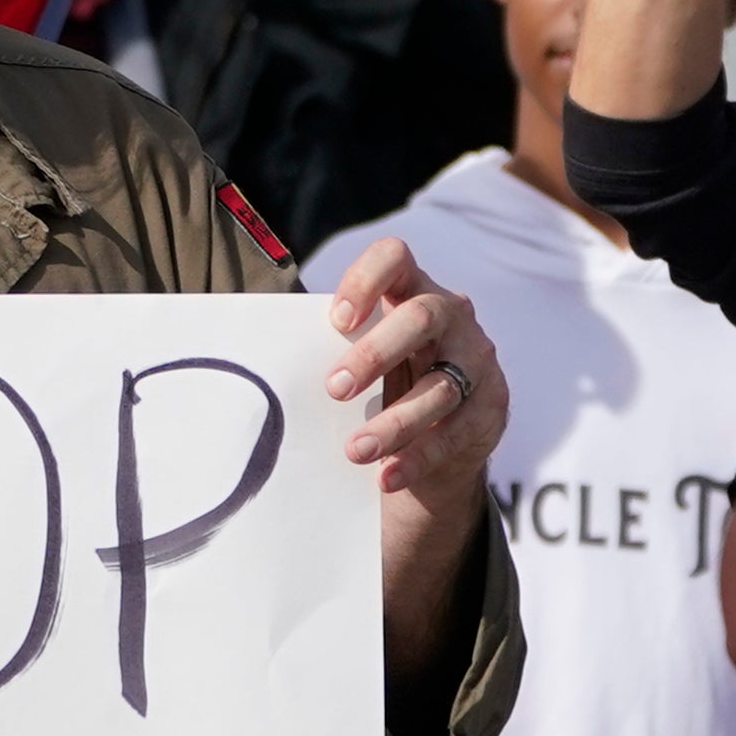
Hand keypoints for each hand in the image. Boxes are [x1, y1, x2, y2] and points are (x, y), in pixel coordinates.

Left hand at [327, 235, 506, 700]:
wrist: (437, 440)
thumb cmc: (379, 385)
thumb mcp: (357, 357)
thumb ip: (325, 346)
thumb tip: (246, 351)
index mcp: (412, 289)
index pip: (396, 258)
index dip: (367, 280)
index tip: (334, 320)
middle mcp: (452, 317)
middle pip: (423, 318)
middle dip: (376, 352)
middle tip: (333, 389)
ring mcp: (477, 362)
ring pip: (442, 385)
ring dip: (396, 421)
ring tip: (355, 451)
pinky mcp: (490, 410)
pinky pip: (457, 434)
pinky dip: (418, 458)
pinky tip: (386, 477)